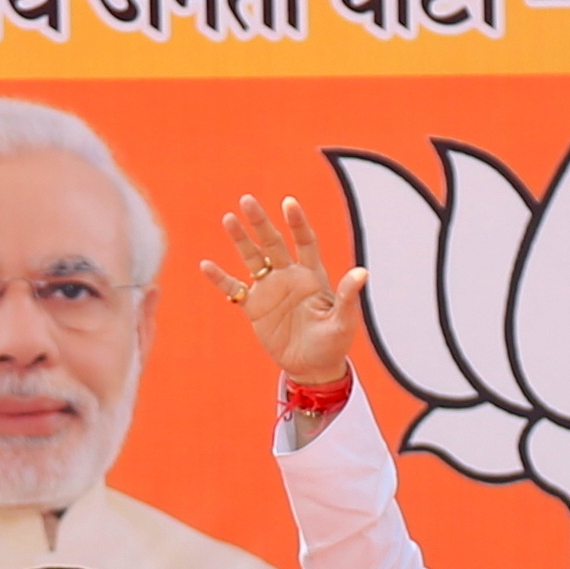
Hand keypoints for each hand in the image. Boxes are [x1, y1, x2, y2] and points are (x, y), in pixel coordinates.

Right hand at [202, 195, 364, 387]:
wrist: (314, 368)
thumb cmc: (333, 344)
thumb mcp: (343, 322)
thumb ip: (348, 296)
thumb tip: (363, 272)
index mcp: (312, 276)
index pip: (305, 242)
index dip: (297, 223)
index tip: (289, 203)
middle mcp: (289, 277)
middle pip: (273, 243)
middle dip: (261, 222)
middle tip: (247, 200)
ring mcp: (270, 290)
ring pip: (252, 259)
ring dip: (241, 240)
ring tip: (229, 218)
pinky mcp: (255, 308)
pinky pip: (234, 289)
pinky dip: (220, 279)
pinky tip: (206, 265)